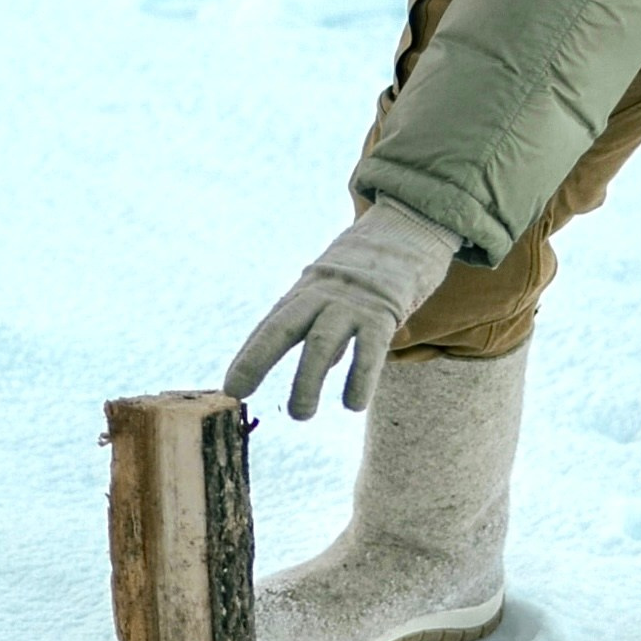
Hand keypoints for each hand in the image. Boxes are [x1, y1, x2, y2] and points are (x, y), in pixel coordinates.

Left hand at [224, 200, 457, 418]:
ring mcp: (351, 302)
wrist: (409, 225)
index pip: (270, 326)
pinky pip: (369, 349)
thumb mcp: (336, 293)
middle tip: (237, 394)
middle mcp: (322, 295)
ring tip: (300, 414)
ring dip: (306, 381)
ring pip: (321, 343)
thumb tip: (320, 368)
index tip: (231, 388)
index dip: (248, 356)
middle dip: (256, 359)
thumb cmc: (371, 270)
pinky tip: (353, 405)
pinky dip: (359, 378)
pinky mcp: (384, 311)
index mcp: (306, 292)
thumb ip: (325, 328)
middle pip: (282, 327)